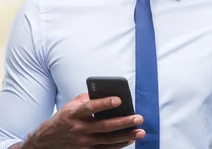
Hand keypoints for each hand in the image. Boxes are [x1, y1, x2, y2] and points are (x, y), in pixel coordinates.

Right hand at [22, 93, 144, 148]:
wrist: (47, 141)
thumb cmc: (65, 118)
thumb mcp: (72, 105)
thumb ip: (89, 98)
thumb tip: (109, 93)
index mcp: (75, 114)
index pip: (90, 107)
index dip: (104, 103)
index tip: (119, 100)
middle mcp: (79, 129)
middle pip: (104, 126)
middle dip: (123, 122)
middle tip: (138, 118)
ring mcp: (83, 142)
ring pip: (108, 140)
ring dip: (126, 136)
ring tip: (140, 132)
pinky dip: (119, 145)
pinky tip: (130, 140)